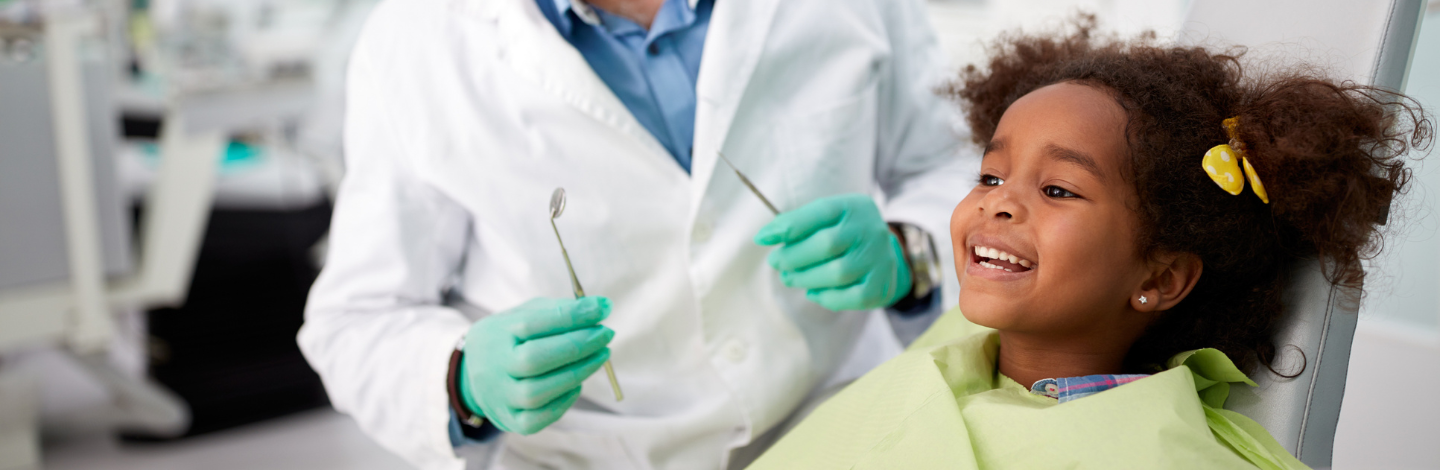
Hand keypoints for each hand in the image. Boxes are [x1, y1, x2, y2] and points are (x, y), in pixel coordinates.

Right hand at [459, 297, 613, 434]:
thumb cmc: (511, 339)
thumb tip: (601, 307)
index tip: (603, 307)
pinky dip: (564, 401)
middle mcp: (493, 367)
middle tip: (605, 334)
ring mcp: (499, 397)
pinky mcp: (510, 420)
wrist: (475, 372)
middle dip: (578, 345)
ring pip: (537, 392)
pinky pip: (539, 418)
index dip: (572, 316)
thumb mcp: (525, 315)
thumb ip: (560, 310)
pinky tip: (577, 383)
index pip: (533, 323)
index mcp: (496, 334)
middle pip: (535, 359)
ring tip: (600, 355)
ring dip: (577, 372)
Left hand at [755, 193, 911, 310]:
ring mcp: (879, 259)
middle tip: (776, 262)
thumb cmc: (843, 233)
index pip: (819, 212)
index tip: (762, 238)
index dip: (788, 227)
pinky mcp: (881, 285)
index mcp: (852, 207)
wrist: (885, 253)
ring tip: (789, 278)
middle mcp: (869, 230)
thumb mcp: (827, 218)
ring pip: (837, 273)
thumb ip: (799, 223)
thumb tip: (764, 236)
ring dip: (805, 278)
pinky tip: (813, 292)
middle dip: (793, 256)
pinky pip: (852, 297)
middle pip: (826, 244)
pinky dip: (827, 297)